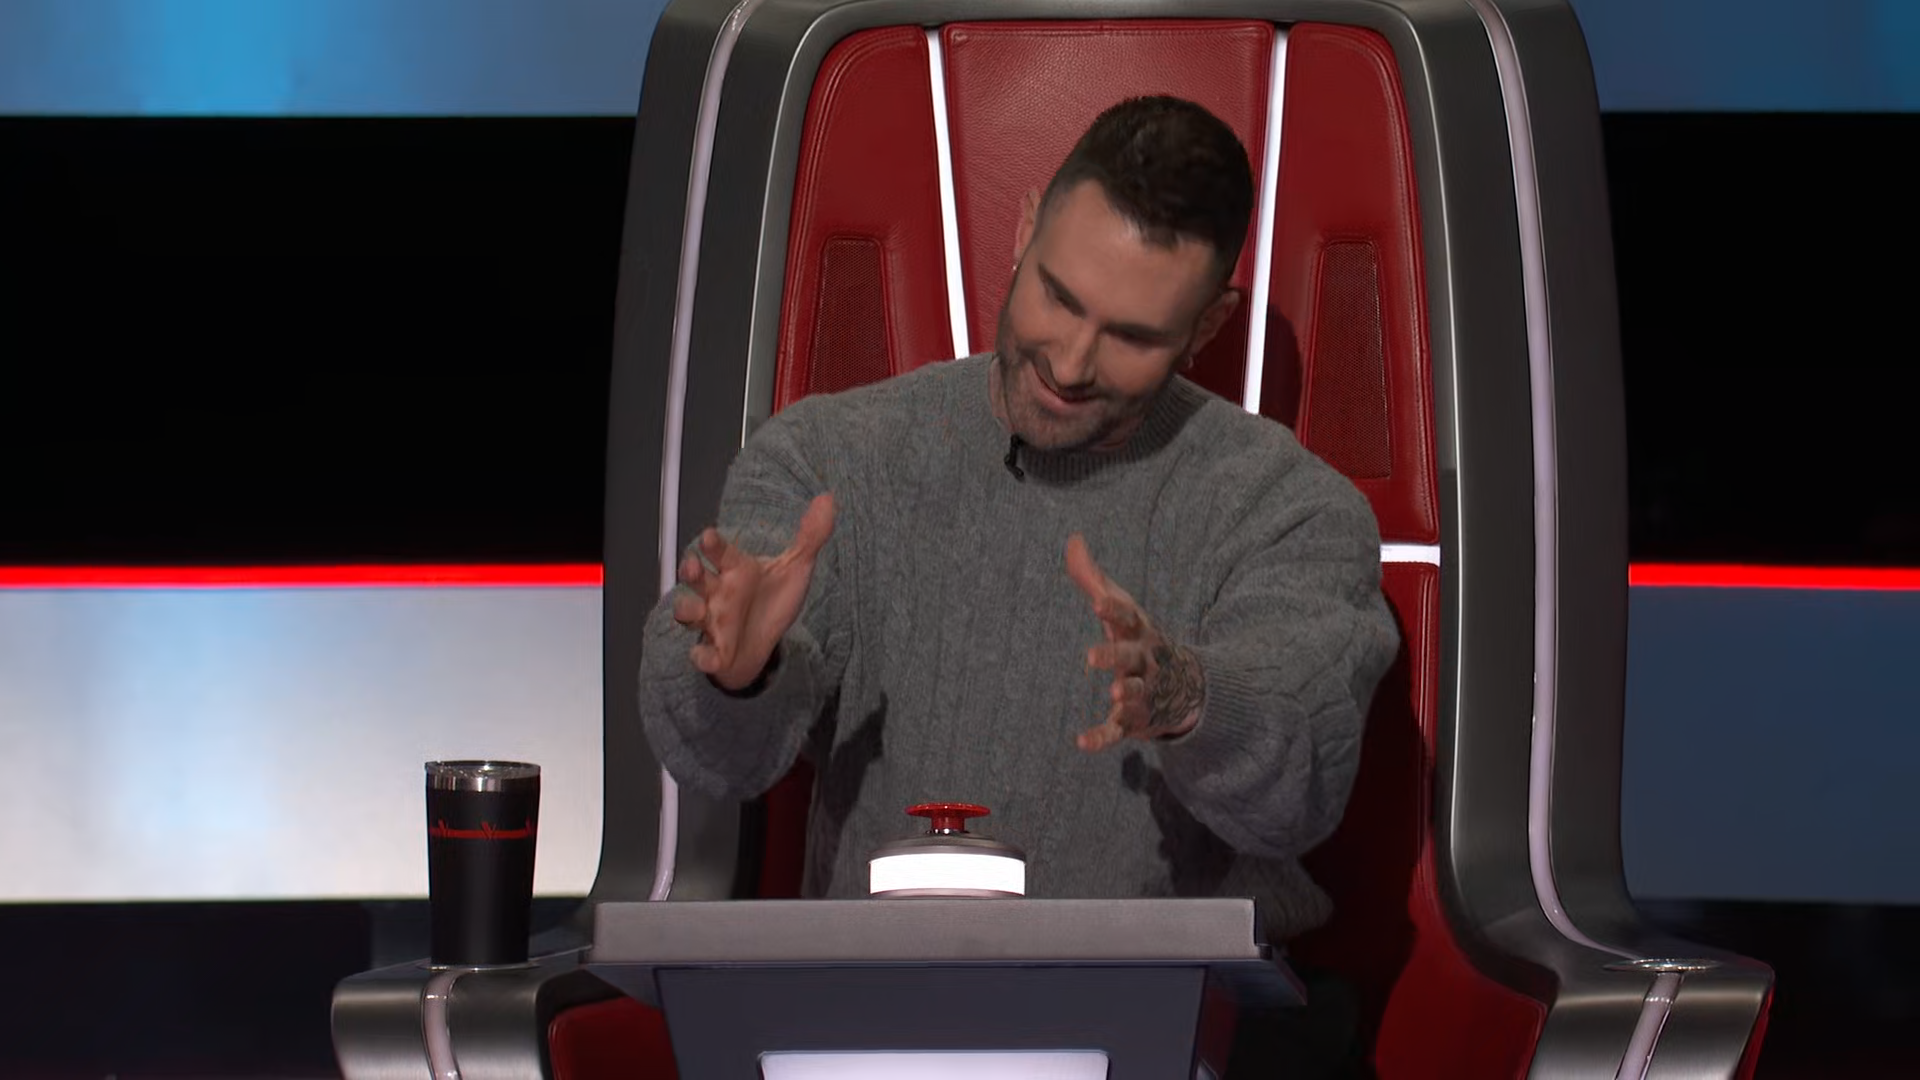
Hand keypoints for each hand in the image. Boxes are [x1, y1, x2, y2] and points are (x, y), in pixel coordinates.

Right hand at [673, 493, 835, 691]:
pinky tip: (707, 657)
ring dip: (686, 608)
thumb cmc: (772, 601)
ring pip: (689, 611)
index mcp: (735, 569)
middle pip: (695, 577)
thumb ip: (810, 536)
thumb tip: (828, 499)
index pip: (720, 552)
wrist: (765, 643)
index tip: (709, 536)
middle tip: (692, 566)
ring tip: (692, 608)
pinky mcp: (715, 650)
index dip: (713, 544)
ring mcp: (713, 621)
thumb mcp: (796, 568)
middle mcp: (718, 592)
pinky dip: (701, 656)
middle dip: (689, 570)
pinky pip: (701, 654)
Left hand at [1064, 534, 1205, 751]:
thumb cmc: (1139, 639)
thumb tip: (1073, 540)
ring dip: (1126, 693)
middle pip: (1131, 657)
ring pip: (1134, 693)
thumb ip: (1093, 578)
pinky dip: (1101, 737)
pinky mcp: (1134, 721)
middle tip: (1091, 656)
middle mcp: (1145, 662)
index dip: (1113, 609)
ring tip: (1114, 692)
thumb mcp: (1121, 608)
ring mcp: (1142, 693)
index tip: (1097, 602)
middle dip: (1114, 656)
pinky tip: (1081, 743)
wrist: (1184, 688)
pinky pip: (1117, 731)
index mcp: (1139, 632)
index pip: (1127, 617)